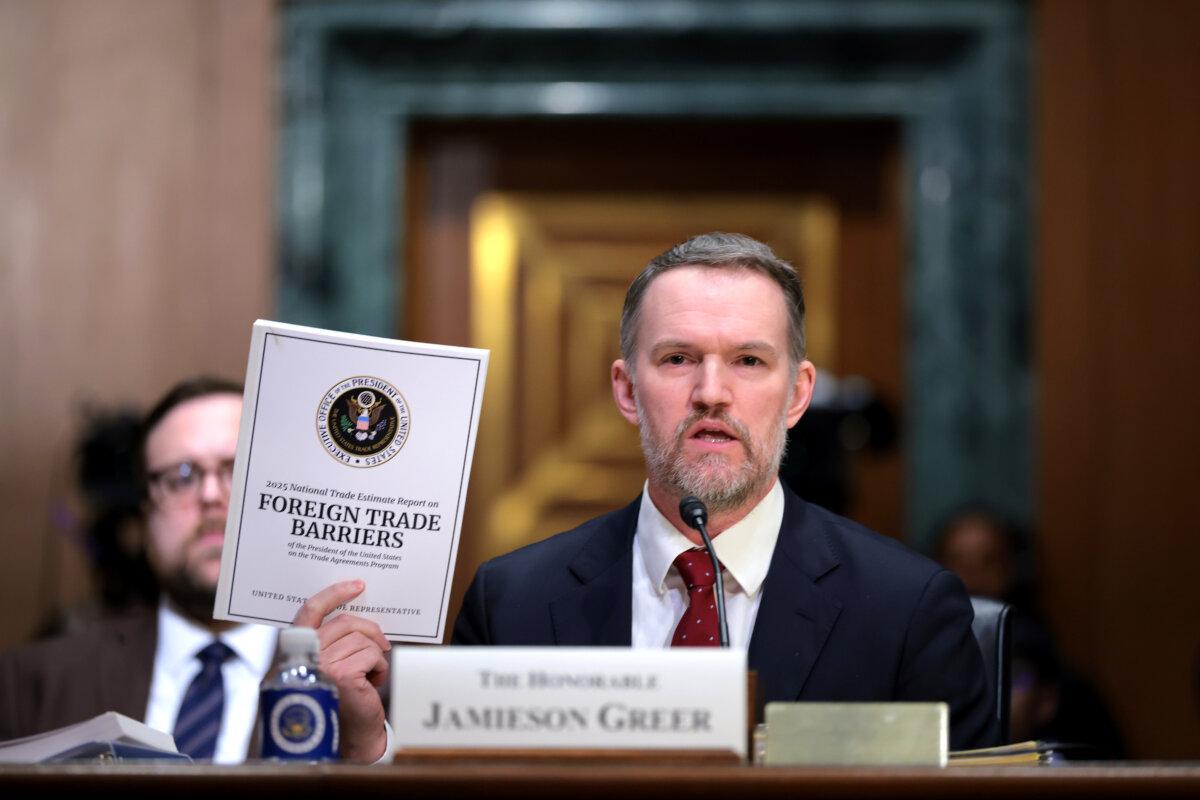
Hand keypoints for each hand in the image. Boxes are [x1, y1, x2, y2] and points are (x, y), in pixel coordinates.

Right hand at [293, 579, 390, 763]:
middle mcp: (304, 657)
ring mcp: (321, 666)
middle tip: (382, 643)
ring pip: (362, 640)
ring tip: (370, 674)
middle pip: (344, 623)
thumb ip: (332, 642)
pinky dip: (380, 667)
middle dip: (369, 630)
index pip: (310, 611)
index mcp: (297, 651)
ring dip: (374, 655)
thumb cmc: (342, 698)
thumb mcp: (332, 664)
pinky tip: (373, 683)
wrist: (351, 735)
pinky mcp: (342, 676)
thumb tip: (357, 615)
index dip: (333, 593)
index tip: (356, 585)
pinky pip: (372, 655)